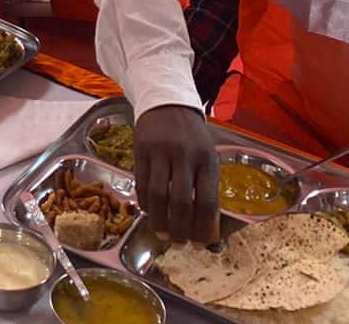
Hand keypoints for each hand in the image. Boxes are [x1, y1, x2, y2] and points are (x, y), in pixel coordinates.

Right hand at [134, 105, 220, 244]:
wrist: (167, 104)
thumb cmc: (191, 136)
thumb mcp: (206, 155)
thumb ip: (205, 184)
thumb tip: (204, 223)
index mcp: (206, 160)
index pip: (207, 201)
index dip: (203, 227)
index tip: (199, 244)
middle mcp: (185, 156)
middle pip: (181, 202)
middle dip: (180, 229)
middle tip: (179, 244)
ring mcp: (161, 153)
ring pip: (158, 195)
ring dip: (159, 220)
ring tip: (162, 234)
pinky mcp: (141, 150)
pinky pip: (141, 183)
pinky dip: (145, 203)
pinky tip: (149, 212)